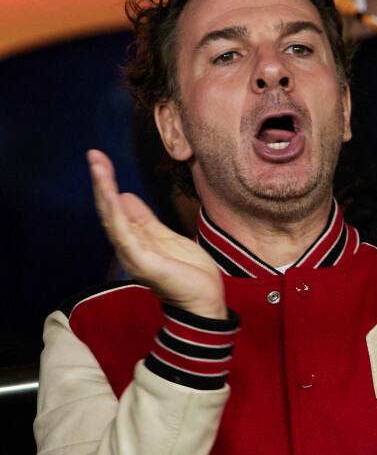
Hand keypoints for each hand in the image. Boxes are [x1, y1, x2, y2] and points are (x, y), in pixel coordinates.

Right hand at [88, 149, 225, 318]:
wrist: (206, 299)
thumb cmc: (189, 272)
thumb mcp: (166, 236)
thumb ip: (145, 219)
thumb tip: (125, 196)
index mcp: (136, 239)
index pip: (116, 207)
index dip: (108, 183)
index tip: (100, 160)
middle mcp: (130, 247)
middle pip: (110, 210)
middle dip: (102, 182)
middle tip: (93, 155)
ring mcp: (134, 255)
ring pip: (113, 219)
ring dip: (104, 192)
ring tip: (97, 168)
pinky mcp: (142, 263)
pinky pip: (126, 236)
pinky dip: (117, 216)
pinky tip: (113, 195)